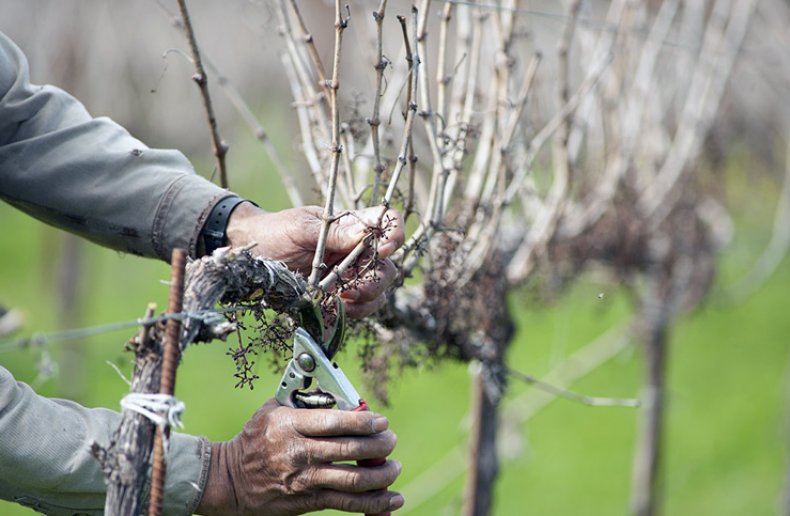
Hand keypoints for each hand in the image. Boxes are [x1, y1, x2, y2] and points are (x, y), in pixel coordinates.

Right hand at [196, 400, 403, 515]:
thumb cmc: (255, 439)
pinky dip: (374, 502)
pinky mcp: (308, 501)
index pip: (335, 422)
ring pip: (353, 479)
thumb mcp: (272, 410)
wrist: (229, 480)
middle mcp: (300, 452)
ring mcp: (305, 479)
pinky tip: (392, 498)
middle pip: (350, 449)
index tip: (382, 421)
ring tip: (394, 468)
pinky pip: (347, 503)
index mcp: (291, 424)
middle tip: (391, 441)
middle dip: (379, 445)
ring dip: (382, 474)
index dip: (365, 421)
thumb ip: (304, 400)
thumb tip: (340, 395)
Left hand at [225, 204, 404, 317]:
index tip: (384, 248)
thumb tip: (366, 232)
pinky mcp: (339, 297)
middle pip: (387, 265)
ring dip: (366, 298)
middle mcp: (355, 251)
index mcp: (350, 226)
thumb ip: (334, 232)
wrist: (250, 258)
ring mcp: (349, 276)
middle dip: (377, 279)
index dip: (394, 234)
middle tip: (353, 288)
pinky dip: (353, 312)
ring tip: (342, 299)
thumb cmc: (275, 234)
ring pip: (378, 290)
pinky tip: (335, 308)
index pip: (386, 223)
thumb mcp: (301, 228)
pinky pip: (360, 308)